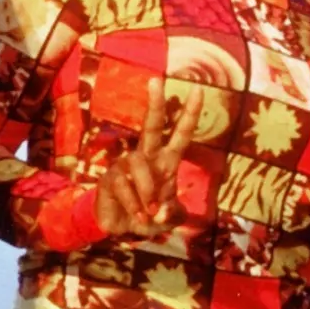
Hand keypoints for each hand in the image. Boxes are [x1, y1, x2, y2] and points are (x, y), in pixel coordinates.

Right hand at [96, 87, 201, 238]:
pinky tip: (137, 215)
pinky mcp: (110, 177)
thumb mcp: (169, 217)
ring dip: (147, 190)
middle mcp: (146, 158)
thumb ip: (173, 214)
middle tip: (157, 80)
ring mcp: (126, 166)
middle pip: (151, 126)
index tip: (199, 91)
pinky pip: (123, 185)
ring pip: (138, 164)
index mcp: (166, 161)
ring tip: (149, 212)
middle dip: (155, 104)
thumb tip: (162, 212)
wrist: (122, 227)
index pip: (180, 134)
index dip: (189, 114)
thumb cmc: (149, 215)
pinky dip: (134, 205)